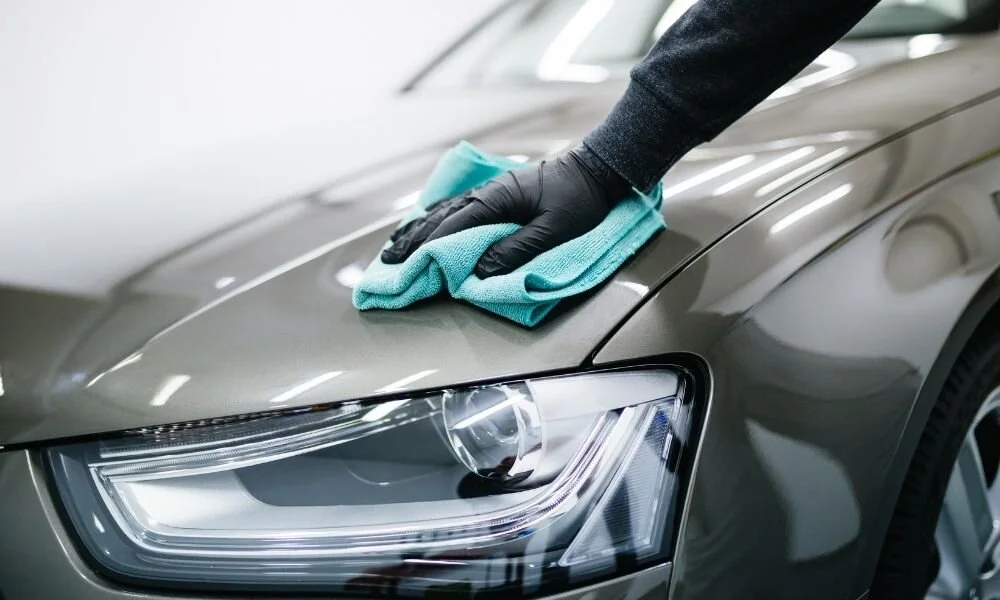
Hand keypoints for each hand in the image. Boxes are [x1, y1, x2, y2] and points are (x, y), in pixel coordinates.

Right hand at [381, 146, 630, 277]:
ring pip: (446, 213)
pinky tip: (426, 225)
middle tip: (388, 262)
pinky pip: (459, 209)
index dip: (429, 249)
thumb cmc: (581, 200)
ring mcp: (491, 192)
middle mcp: (487, 193)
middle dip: (413, 241)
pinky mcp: (499, 195)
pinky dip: (437, 220)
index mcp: (497, 199)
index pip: (454, 227)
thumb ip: (515, 250)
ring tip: (396, 247)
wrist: (598, 169)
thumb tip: (478, 272)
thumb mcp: (554, 231)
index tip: (406, 267)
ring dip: (420, 231)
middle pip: (441, 219)